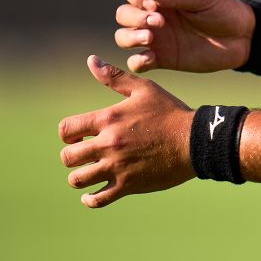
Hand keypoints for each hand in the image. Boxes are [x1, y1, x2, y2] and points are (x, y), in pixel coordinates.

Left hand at [58, 56, 194, 207]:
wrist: (195, 140)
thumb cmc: (170, 112)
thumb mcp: (144, 89)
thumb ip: (114, 77)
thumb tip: (91, 60)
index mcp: (108, 120)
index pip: (66, 129)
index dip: (68, 133)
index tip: (80, 135)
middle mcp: (108, 144)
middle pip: (67, 157)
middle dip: (72, 155)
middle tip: (86, 154)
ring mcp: (117, 167)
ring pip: (77, 180)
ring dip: (80, 177)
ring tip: (91, 172)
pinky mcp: (128, 185)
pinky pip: (97, 200)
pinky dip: (90, 199)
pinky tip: (93, 194)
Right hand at [115, 0, 254, 72]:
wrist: (242, 38)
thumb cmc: (223, 11)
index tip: (152, 2)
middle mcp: (154, 16)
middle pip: (123, 13)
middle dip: (134, 16)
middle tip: (159, 21)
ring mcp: (157, 39)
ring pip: (123, 37)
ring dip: (130, 37)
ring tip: (150, 38)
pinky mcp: (163, 59)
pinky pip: (137, 62)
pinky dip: (137, 61)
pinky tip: (150, 58)